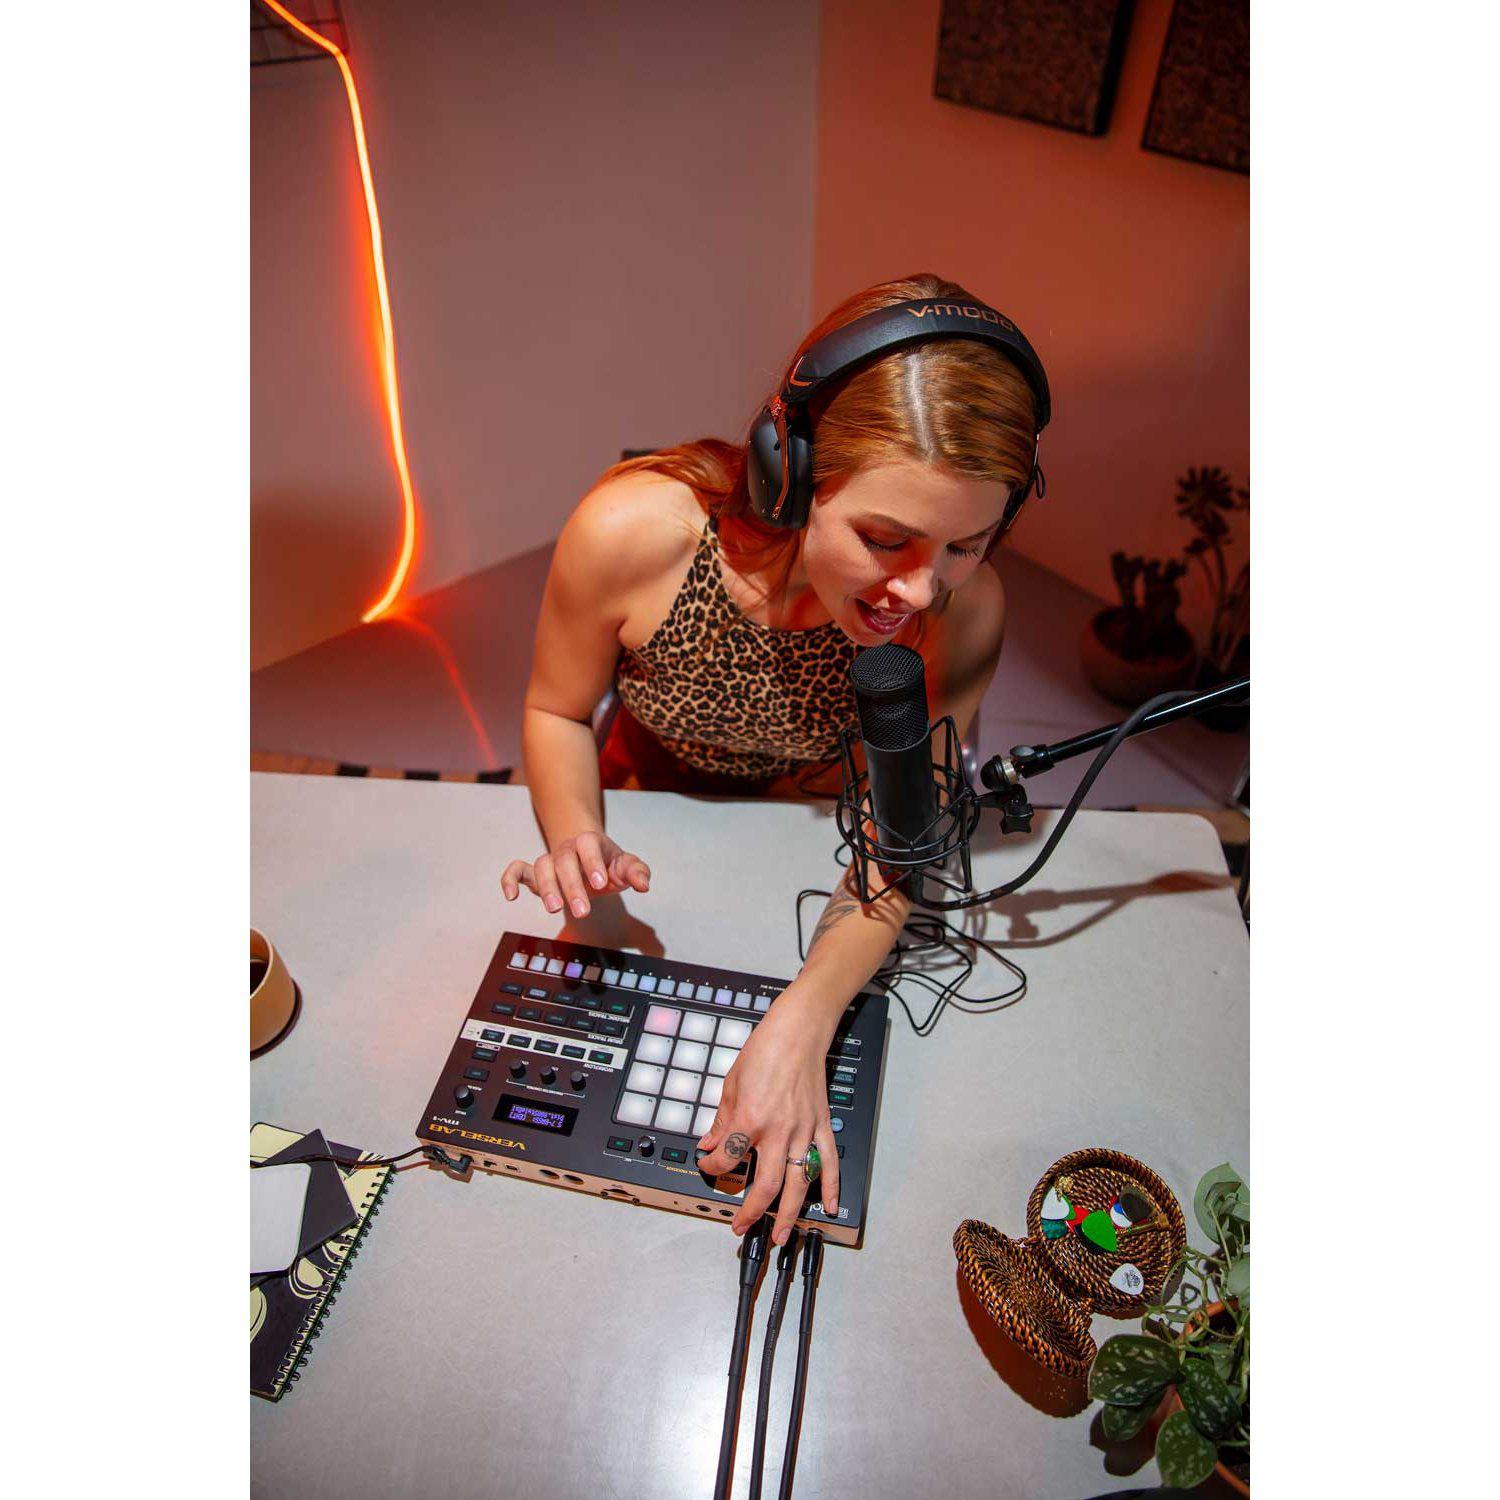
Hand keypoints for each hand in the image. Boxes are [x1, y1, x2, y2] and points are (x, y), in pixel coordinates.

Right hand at [500, 831, 649, 917]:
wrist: (588, 858)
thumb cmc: (608, 864)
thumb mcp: (625, 866)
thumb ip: (636, 872)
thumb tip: (644, 885)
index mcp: (590, 843)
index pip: (588, 845)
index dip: (592, 862)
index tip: (599, 884)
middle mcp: (567, 850)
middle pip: (564, 861)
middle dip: (572, 886)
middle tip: (582, 912)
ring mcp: (550, 860)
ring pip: (541, 867)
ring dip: (546, 888)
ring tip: (555, 909)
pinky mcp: (534, 873)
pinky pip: (517, 870)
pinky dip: (510, 879)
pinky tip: (511, 897)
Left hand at [695, 994, 839, 1244]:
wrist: (798, 1032)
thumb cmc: (766, 1050)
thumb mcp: (731, 1084)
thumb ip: (721, 1120)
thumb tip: (709, 1143)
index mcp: (750, 1119)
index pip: (726, 1157)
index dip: (710, 1166)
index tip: (706, 1165)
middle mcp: (778, 1130)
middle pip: (765, 1185)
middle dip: (751, 1212)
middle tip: (740, 1227)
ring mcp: (803, 1130)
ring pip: (798, 1182)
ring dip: (789, 1213)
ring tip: (780, 1235)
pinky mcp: (820, 1125)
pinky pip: (828, 1162)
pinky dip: (831, 1187)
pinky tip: (829, 1206)